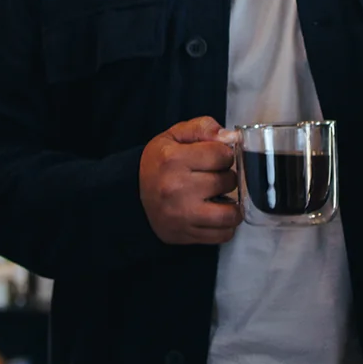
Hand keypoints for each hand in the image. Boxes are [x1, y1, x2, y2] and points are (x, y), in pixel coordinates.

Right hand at [138, 117, 240, 246]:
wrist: (130, 195)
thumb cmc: (158, 164)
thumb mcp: (174, 136)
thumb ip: (202, 128)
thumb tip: (231, 137)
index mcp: (173, 159)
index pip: (222, 154)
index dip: (223, 154)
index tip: (215, 158)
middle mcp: (177, 187)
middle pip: (228, 181)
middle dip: (226, 177)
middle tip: (214, 177)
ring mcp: (181, 214)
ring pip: (230, 213)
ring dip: (232, 205)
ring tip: (222, 198)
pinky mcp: (185, 234)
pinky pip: (222, 235)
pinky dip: (225, 226)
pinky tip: (215, 214)